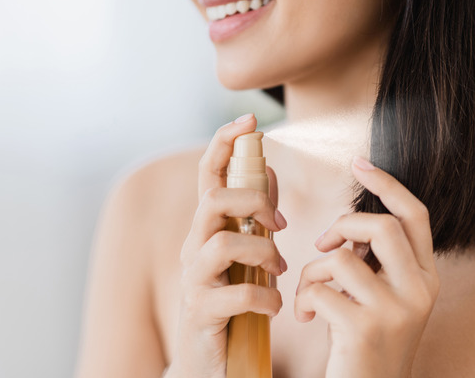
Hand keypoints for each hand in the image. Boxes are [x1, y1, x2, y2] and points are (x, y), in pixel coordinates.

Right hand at [167, 114, 287, 377]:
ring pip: (221, 244)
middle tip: (281, 226)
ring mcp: (193, 281)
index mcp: (207, 230)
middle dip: (252, 203)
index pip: (208, 176)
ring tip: (281, 272)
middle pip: (212, 202)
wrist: (209, 362)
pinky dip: (263, 298)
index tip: (248, 120)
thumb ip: (253, 214)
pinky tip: (275, 306)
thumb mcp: (243, 254)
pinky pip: (234, 294)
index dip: (224, 143)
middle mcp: (194, 249)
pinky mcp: (201, 313)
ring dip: (262, 253)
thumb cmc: (230, 304)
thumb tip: (268, 169)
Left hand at [294, 156, 439, 377]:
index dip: (387, 184)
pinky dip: (304, 299)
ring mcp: (396, 311)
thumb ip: (374, 262)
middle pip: (381, 226)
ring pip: (342, 258)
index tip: (359, 163)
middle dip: (340, 226)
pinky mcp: (365, 330)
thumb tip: (347, 227)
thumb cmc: (365, 342)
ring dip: (313, 271)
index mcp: (425, 277)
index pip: (415, 215)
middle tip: (322, 246)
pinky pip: (320, 290)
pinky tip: (306, 317)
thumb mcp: (382, 298)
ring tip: (310, 294)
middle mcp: (420, 291)